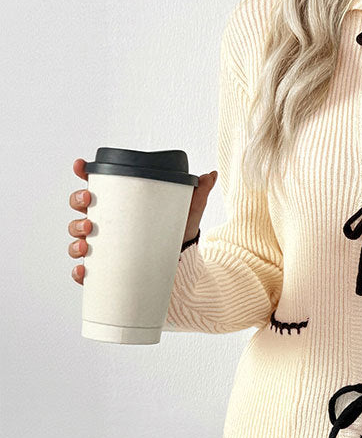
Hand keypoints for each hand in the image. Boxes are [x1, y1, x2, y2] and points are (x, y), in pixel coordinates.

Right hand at [68, 158, 217, 285]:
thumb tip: (210, 175)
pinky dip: (79, 271)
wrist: (183, 267)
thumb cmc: (177, 235)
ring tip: (88, 235)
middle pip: (80, 208)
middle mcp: (107, 224)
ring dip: (76, 234)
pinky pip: (85, 271)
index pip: (96, 185)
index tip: (80, 166)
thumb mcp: (187, 213)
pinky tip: (83, 270)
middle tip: (89, 203)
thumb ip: (197, 194)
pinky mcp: (104, 270)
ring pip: (77, 236)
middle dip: (78, 202)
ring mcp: (103, 246)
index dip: (83, 173)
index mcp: (121, 205)